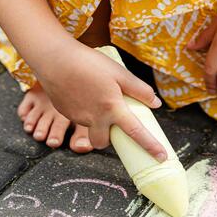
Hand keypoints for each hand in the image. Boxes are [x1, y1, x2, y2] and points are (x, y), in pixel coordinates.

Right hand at [34, 40, 167, 160]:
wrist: (55, 59)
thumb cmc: (89, 63)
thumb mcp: (119, 72)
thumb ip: (139, 89)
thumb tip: (155, 103)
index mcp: (112, 108)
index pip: (136, 132)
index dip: (150, 146)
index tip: (161, 157)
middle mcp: (95, 118)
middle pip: (103, 143)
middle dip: (109, 139)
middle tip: (112, 122)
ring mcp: (78, 118)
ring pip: (90, 129)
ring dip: (96, 123)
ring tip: (95, 99)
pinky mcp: (66, 113)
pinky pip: (79, 118)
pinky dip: (84, 111)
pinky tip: (81, 93)